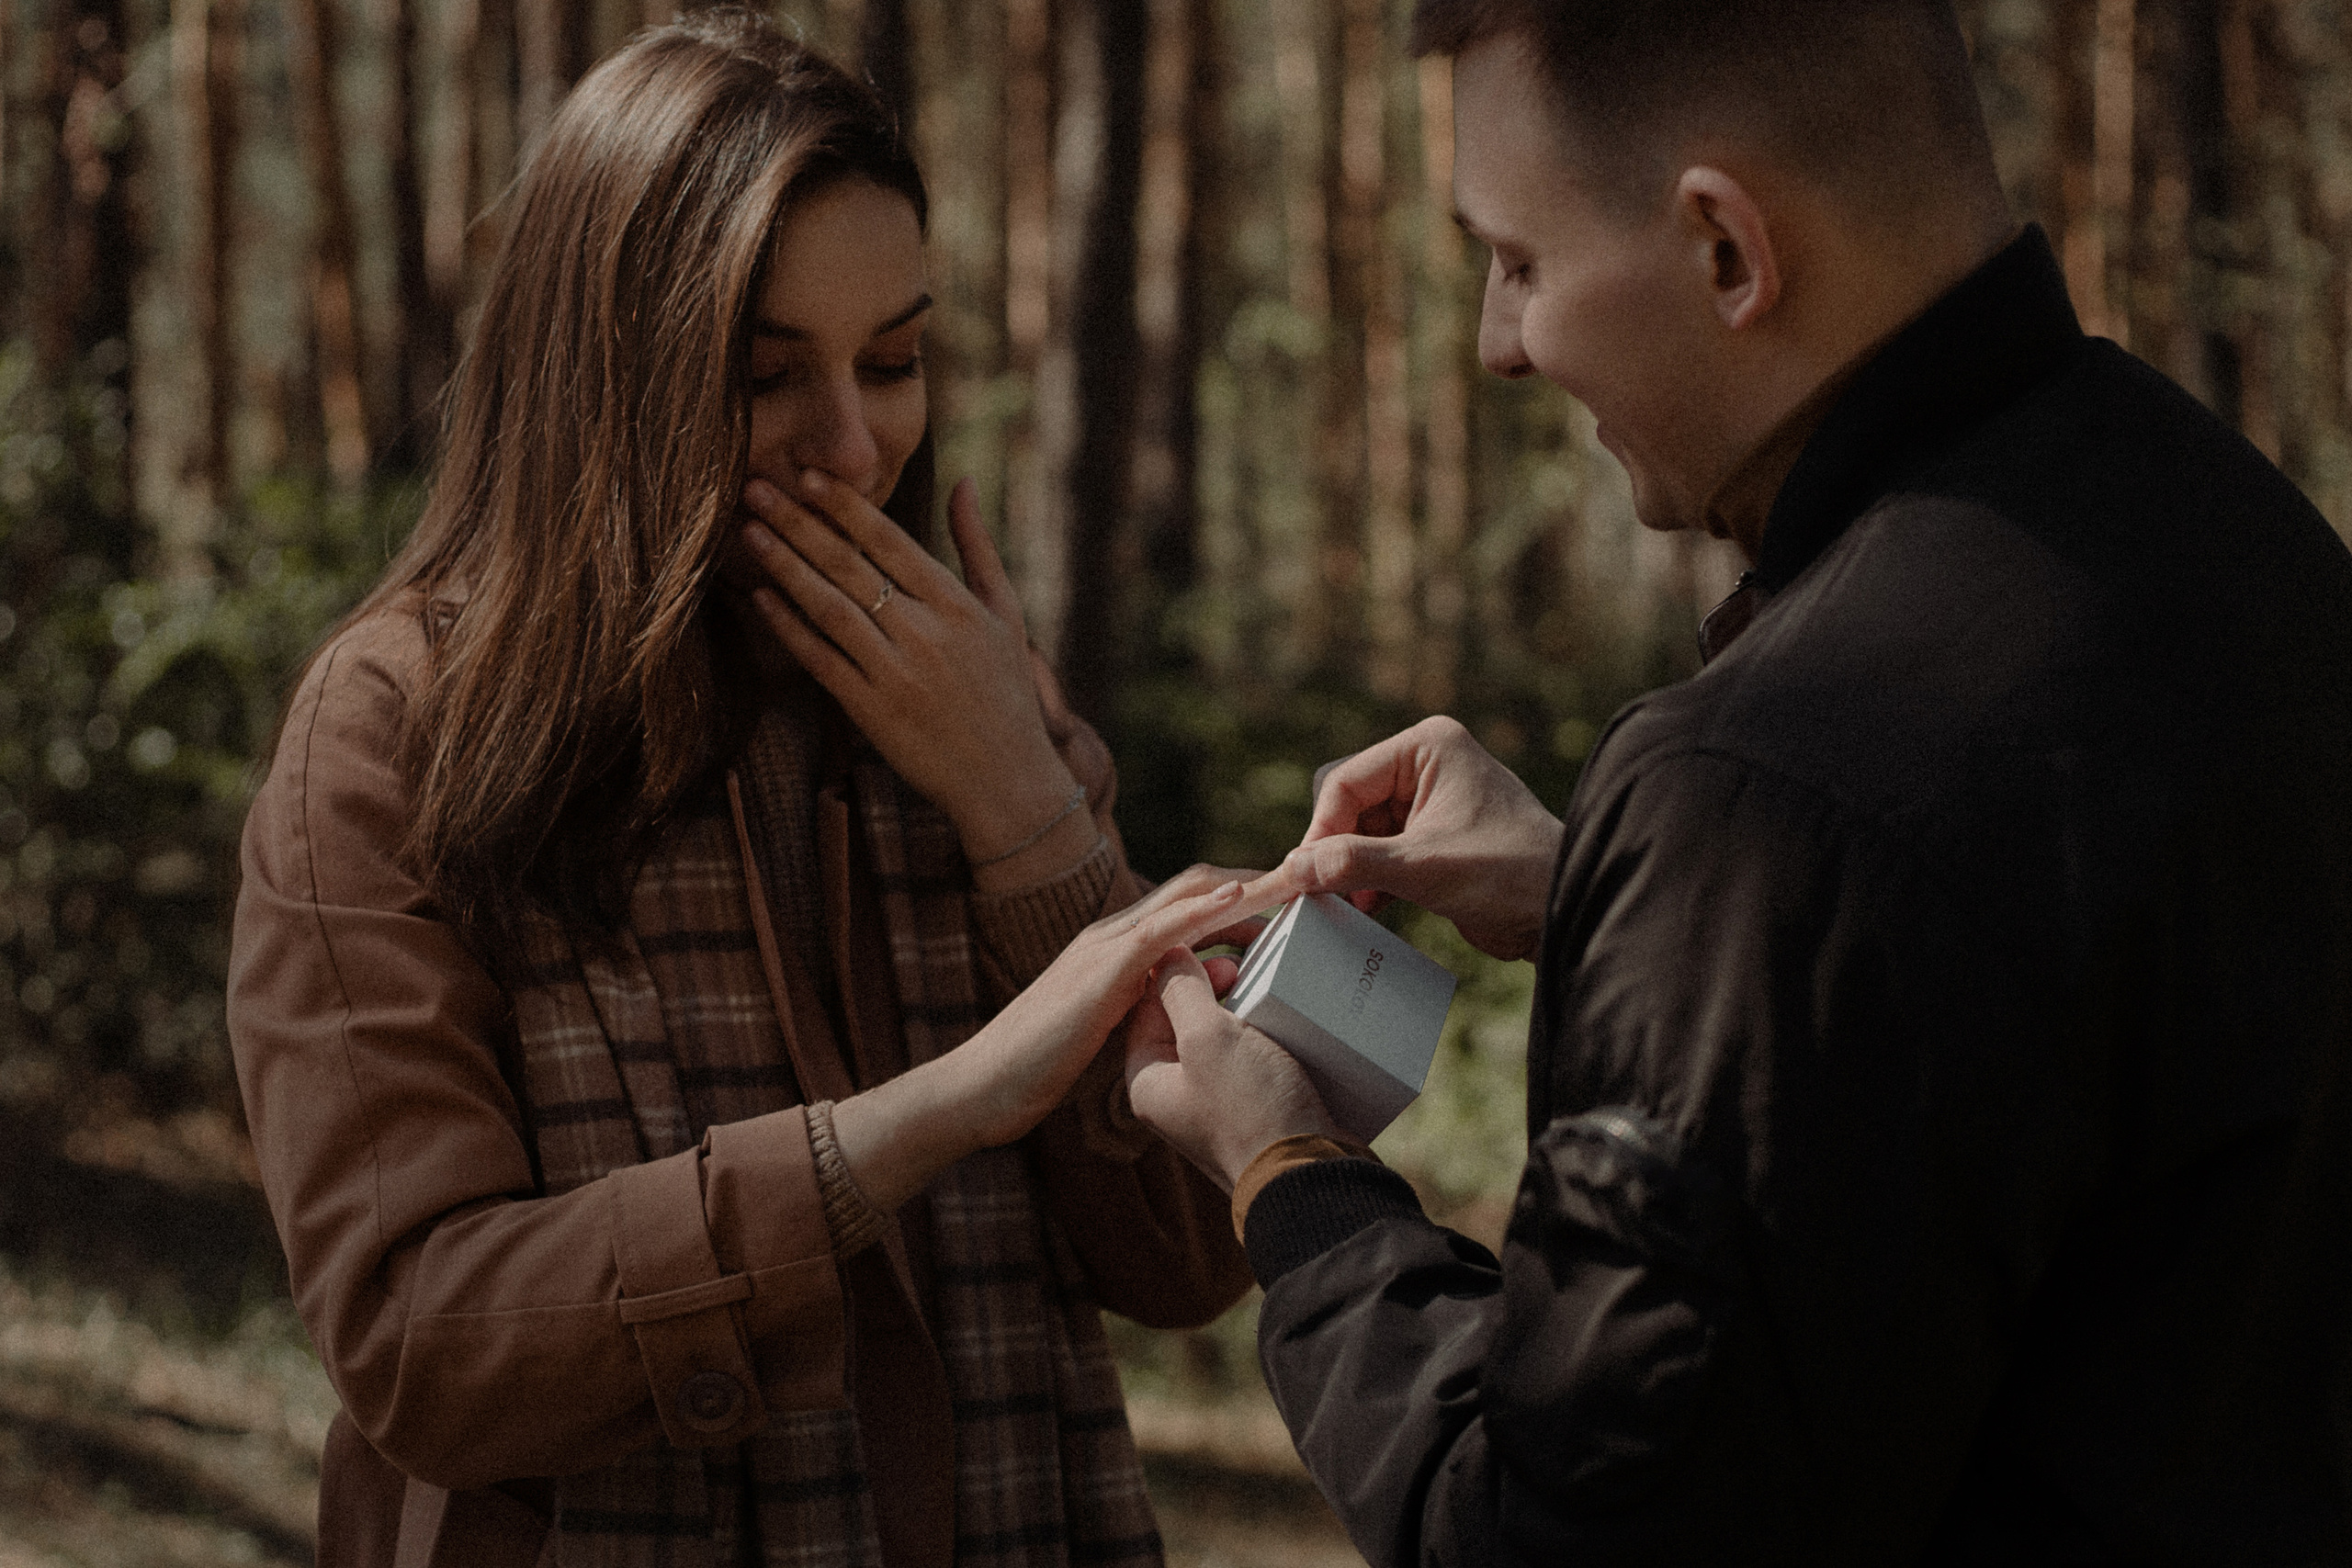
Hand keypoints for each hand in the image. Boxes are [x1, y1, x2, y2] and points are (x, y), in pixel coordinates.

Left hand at [735, 472, 1088, 883]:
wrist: (1007, 781)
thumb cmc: (1007, 692)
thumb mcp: (1005, 613)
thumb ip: (977, 545)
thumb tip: (962, 481)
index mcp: (956, 604)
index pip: (889, 542)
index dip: (843, 506)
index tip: (807, 475)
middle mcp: (924, 633)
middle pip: (850, 567)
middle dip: (799, 523)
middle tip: (756, 489)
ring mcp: (895, 673)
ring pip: (828, 607)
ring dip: (785, 567)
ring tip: (749, 533)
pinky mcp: (871, 711)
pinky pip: (820, 659)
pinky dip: (788, 627)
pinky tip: (760, 598)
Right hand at [830, 867, 1267, 1210]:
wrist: (982, 1085)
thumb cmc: (1042, 1066)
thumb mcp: (1115, 1029)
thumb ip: (1158, 1005)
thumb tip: (1214, 993)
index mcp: (1119, 948)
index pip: (1192, 905)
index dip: (1245, 895)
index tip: (1295, 896)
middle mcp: (1114, 934)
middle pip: (1199, 888)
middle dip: (1258, 879)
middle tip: (1315, 873)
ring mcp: (1105, 947)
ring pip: (1187, 898)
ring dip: (1247, 884)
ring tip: (1299, 875)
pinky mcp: (1100, 970)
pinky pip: (1161, 929)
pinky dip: (1204, 909)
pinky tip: (1241, 899)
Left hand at [1123, 950, 1338, 1192]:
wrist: (1309, 1175)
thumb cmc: (1251, 1109)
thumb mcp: (1207, 1039)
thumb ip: (1182, 991)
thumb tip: (1168, 956)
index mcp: (1148, 1081)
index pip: (1147, 1006)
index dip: (1179, 972)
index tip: (1221, 959)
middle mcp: (1176, 1096)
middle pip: (1185, 1020)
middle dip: (1215, 990)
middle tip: (1247, 974)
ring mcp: (1216, 1106)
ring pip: (1223, 1039)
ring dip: (1246, 1012)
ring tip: (1272, 996)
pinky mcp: (1254, 1110)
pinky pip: (1253, 1061)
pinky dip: (1269, 1038)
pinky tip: (1291, 1027)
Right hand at [1250, 716, 1563, 961]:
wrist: (1563, 910)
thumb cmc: (1508, 873)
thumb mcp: (1421, 866)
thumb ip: (1352, 863)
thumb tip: (1291, 870)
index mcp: (1429, 746)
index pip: (1348, 783)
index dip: (1320, 830)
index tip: (1301, 875)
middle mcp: (1429, 765)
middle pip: (1353, 807)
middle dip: (1335, 851)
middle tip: (1315, 893)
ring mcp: (1434, 801)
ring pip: (1366, 833)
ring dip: (1351, 870)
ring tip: (1339, 906)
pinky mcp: (1438, 838)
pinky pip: (1386, 852)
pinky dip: (1371, 879)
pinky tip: (1364, 909)